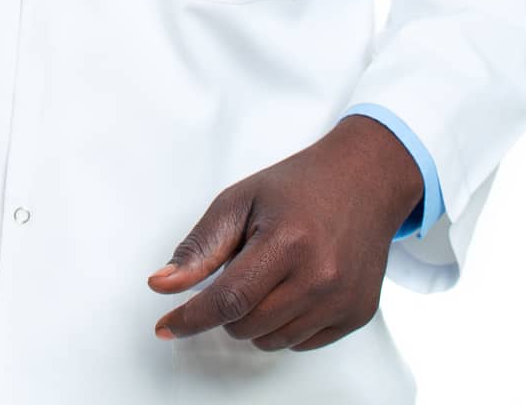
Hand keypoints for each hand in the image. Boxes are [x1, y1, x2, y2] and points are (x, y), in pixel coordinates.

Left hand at [147, 115, 423, 352]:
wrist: (363, 180)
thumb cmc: (299, 185)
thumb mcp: (240, 200)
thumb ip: (200, 247)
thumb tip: (162, 285)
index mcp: (286, 242)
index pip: (228, 299)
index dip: (191, 318)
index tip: (166, 327)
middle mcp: (319, 277)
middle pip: (247, 325)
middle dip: (227, 308)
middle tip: (241, 268)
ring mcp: (342, 300)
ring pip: (272, 341)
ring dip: (256, 318)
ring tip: (271, 272)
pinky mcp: (357, 314)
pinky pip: (302, 344)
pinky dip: (285, 324)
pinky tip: (293, 286)